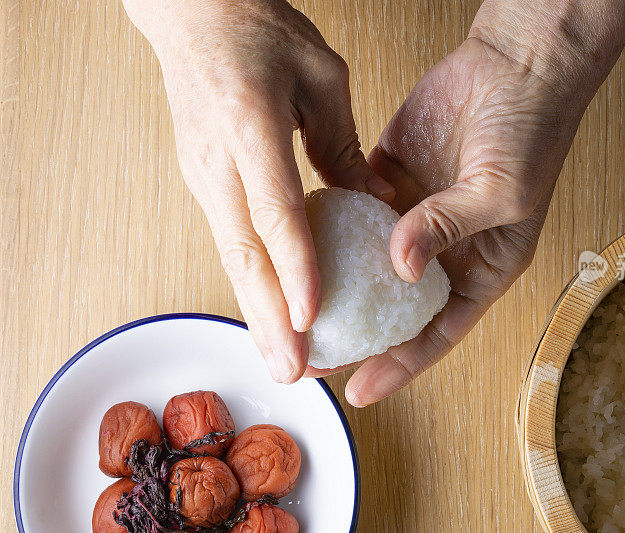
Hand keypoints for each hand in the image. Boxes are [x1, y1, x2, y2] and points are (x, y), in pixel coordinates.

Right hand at [122, 0, 394, 382]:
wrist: (193, 11)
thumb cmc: (258, 29)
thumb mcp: (320, 74)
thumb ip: (342, 143)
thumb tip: (372, 200)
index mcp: (251, 124)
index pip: (276, 211)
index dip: (296, 268)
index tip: (312, 318)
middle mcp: (218, 159)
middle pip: (244, 253)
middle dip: (269, 319)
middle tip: (292, 371)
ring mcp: (202, 172)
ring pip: (231, 256)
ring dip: (255, 312)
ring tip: (279, 360)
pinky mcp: (201, 178)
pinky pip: (229, 240)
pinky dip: (251, 283)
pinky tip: (268, 312)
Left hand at [322, 0, 624, 405]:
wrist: (516, 64)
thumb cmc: (531, 132)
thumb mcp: (501, 192)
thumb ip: (448, 227)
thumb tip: (400, 265)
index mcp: (481, 266)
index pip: (436, 331)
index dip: (399, 364)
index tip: (359, 387)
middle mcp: (444, 248)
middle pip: (393, 307)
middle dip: (355, 335)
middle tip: (310, 355)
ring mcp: (413, 214)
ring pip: (366, 263)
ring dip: (335, 286)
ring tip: (295, 310)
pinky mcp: (388, 179)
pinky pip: (351, 211)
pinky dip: (328, 228)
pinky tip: (300, 244)